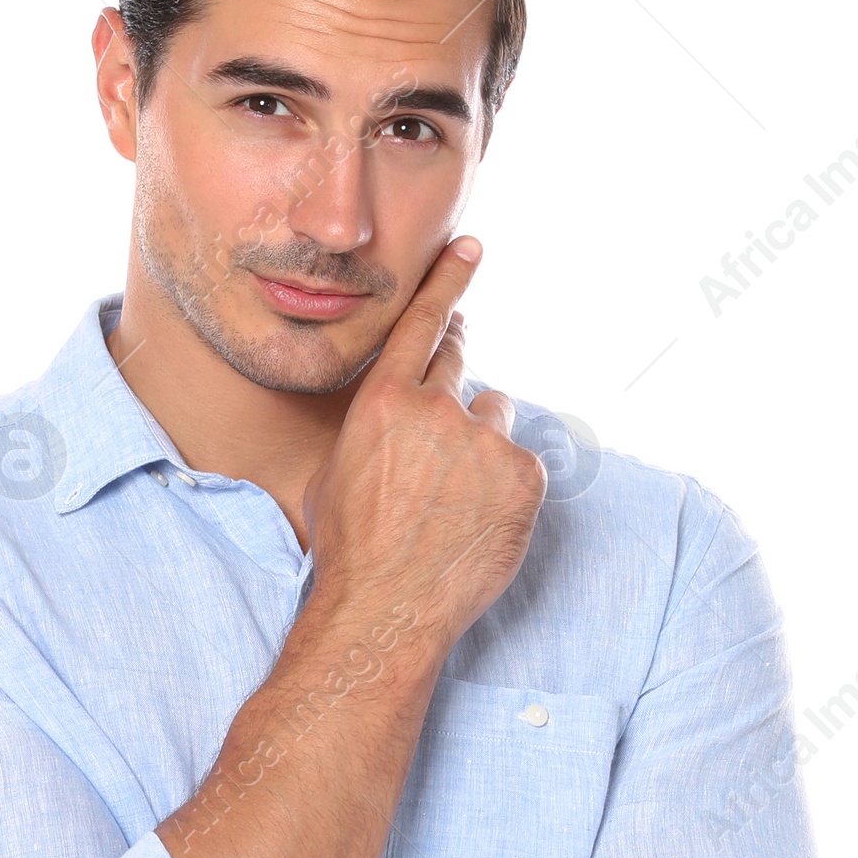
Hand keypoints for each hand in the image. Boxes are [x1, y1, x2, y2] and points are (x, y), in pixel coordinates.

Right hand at [302, 238, 546, 652]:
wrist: (385, 610)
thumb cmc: (349, 551)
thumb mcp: (334, 473)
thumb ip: (374, 428)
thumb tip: (398, 418)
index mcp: (382, 402)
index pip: (422, 322)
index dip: (448, 281)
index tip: (470, 247)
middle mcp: (435, 409)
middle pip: (460, 366)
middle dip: (455, 388)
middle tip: (446, 429)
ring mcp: (484, 441)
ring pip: (495, 419)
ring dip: (481, 447)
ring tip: (453, 503)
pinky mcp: (523, 476)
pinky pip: (521, 465)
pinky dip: (505, 488)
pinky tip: (477, 522)